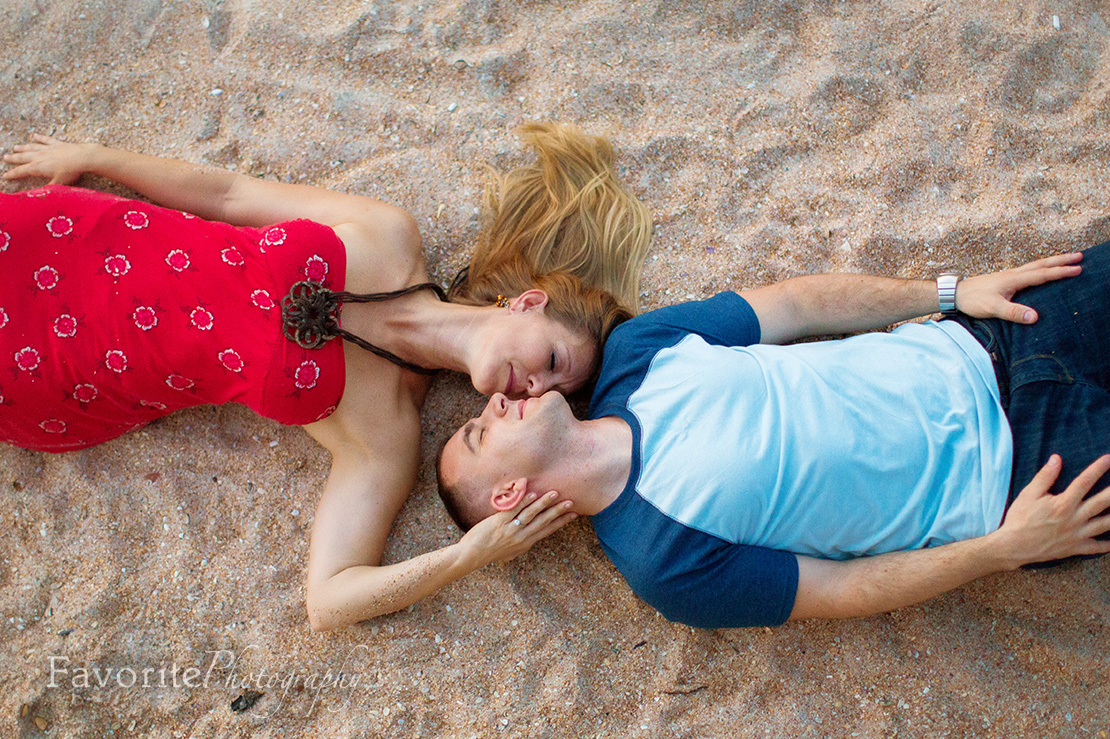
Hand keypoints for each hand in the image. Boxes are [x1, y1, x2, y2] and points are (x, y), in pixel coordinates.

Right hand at [2, 134, 97, 184]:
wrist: (81, 157)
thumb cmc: (70, 172)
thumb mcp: (59, 183)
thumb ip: (49, 188)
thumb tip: (40, 195)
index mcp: (38, 167)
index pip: (22, 171)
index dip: (13, 174)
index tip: (5, 176)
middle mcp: (39, 156)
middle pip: (23, 157)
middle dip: (13, 158)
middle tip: (5, 157)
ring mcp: (47, 149)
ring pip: (31, 147)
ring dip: (23, 147)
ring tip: (15, 147)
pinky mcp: (56, 144)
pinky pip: (45, 140)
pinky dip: (39, 137)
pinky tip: (35, 135)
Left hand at [456, 490, 576, 568]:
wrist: (473, 555)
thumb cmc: (491, 552)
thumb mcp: (511, 551)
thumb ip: (522, 542)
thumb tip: (531, 538)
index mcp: (526, 542)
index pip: (548, 530)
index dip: (561, 521)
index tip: (574, 514)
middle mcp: (521, 536)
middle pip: (543, 521)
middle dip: (558, 511)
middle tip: (570, 502)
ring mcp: (511, 529)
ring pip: (531, 514)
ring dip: (544, 503)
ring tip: (554, 494)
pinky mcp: (500, 522)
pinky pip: (515, 510)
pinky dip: (524, 502)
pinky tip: (532, 494)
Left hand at [955, 252, 1082, 323]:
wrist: (955, 293)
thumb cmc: (973, 300)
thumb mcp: (993, 308)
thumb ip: (1013, 312)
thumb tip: (1034, 317)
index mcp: (1014, 279)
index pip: (1043, 274)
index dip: (1061, 272)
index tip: (1078, 269)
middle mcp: (1013, 274)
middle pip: (1042, 264)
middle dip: (1061, 260)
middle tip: (1080, 256)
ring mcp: (1009, 275)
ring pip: (1035, 265)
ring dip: (1052, 262)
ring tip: (1067, 259)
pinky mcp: (1005, 279)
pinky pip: (1028, 271)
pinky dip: (1040, 268)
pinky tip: (1042, 271)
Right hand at [994, 454, 1109, 566]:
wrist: (1014, 547)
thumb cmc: (1020, 519)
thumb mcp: (1028, 494)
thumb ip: (1045, 476)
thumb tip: (1057, 458)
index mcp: (1063, 503)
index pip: (1084, 482)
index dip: (1098, 469)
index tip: (1109, 459)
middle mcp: (1074, 518)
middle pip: (1103, 502)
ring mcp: (1077, 534)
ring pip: (1106, 524)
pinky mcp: (1076, 548)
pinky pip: (1098, 547)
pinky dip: (1108, 544)